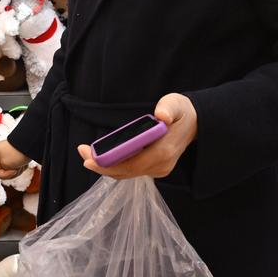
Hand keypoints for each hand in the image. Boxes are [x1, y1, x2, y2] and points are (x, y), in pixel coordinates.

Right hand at [0, 140, 30, 180]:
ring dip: (17, 170)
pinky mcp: (13, 157)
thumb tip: (4, 173)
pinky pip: (15, 168)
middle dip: (12, 172)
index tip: (12, 170)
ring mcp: (5, 155)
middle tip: (17, 167)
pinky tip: (22, 163)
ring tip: (20, 164)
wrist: (30, 145)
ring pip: (9, 171)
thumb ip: (2, 172)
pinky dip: (20, 168)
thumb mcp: (6, 164)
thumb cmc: (17, 152)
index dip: (4, 174)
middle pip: (2, 172)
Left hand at [78, 93, 198, 179]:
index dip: (109, 164)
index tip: (89, 158)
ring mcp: (159, 169)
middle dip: (101, 165)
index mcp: (164, 152)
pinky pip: (131, 170)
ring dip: (106, 166)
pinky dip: (115, 165)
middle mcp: (161, 165)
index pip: (132, 164)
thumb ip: (168, 108)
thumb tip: (162, 115)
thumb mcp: (176, 104)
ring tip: (87, 153)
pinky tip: (102, 157)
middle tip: (82, 152)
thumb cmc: (181, 111)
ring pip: (126, 173)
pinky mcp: (155, 169)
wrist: (195, 122)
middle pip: (125, 171)